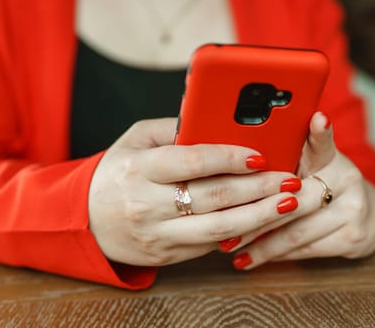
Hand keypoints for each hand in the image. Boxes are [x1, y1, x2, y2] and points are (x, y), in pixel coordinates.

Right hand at [88, 118, 301, 265]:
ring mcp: (158, 234)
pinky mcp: (168, 254)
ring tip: (288, 203)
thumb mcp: (136, 139)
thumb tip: (218, 119)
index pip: (192, 162)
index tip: (261, 154)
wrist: (84, 220)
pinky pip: (211, 246)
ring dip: (260, 216)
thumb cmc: (116, 172)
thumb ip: (176, 128)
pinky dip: (241, 233)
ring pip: (219, 229)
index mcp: (139, 169)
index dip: (230, 157)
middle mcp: (148, 204)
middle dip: (259, 188)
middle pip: (214, 197)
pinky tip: (264, 220)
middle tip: (290, 178)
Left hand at [222, 112, 374, 268]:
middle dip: (255, 215)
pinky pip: (305, 249)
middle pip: (295, 200)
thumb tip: (239, 159)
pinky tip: (251, 258)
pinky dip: (274, 255)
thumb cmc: (323, 185)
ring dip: (259, 242)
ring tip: (229, 247)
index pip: (323, 142)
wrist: (367, 214)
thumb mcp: (310, 165)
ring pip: (296, 230)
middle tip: (224, 224)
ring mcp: (354, 209)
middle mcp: (347, 179)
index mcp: (331, 157)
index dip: (320, 131)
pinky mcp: (353, 237)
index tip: (317, 119)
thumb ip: (285, 158)